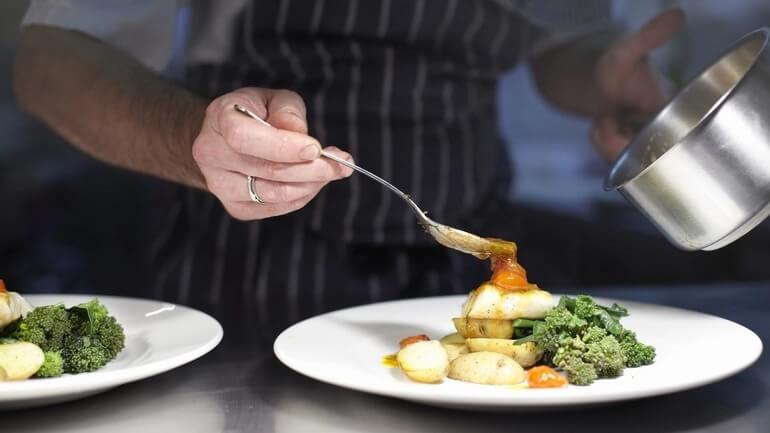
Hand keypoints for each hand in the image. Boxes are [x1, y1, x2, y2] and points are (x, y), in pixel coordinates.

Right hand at [192, 87, 352, 219]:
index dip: (283, 146)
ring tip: (331, 171)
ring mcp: (219, 184)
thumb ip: (287, 111)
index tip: (315, 148)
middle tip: (341, 163)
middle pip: (267, 170)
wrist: (226, 138)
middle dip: (312, 169)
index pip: (244, 137)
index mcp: (219, 118)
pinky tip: (312, 182)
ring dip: (311, 184)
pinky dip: (301, 196)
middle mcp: (211, 153)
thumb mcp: (273, 98)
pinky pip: (275, 208)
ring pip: (274, 194)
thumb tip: (298, 132)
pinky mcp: (234, 206)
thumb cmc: (255, 114)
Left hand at [591, 8, 685, 160]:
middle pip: (643, 156)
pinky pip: (618, 158)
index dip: (634, 141)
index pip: (662, 143)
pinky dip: (603, 143)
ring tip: (604, 117)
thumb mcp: (624, 52)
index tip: (615, 120)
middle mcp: (664, 121)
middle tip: (604, 117)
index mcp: (672, 106)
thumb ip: (649, 37)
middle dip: (614, 142)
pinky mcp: (631, 139)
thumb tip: (678, 14)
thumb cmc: (605, 61)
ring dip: (605, 141)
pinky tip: (602, 124)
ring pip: (627, 159)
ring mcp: (647, 132)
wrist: (579, 71)